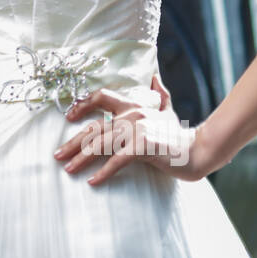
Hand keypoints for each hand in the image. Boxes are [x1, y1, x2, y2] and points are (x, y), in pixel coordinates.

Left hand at [52, 72, 204, 183]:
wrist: (199, 150)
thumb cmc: (179, 134)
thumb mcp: (168, 110)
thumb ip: (159, 94)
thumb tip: (154, 76)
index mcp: (133, 106)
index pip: (101, 97)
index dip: (82, 105)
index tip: (68, 117)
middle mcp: (132, 115)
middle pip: (94, 128)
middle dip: (73, 143)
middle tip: (57, 156)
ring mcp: (137, 130)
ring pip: (101, 144)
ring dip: (81, 159)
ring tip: (68, 169)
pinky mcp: (143, 146)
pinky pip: (117, 160)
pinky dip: (103, 172)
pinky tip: (92, 181)